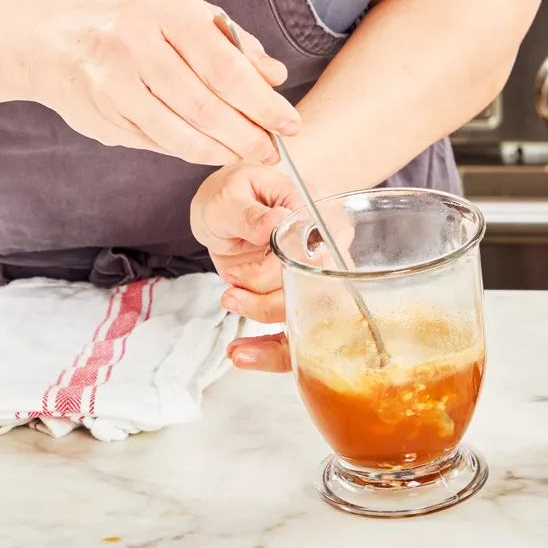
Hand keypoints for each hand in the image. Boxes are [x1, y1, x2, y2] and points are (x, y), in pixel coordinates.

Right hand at [40, 0, 299, 165]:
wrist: (52, 33)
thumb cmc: (129, 18)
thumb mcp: (179, 9)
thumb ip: (229, 41)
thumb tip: (275, 76)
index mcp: (163, 8)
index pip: (225, 66)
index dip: (261, 102)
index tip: (288, 124)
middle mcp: (134, 43)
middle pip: (204, 105)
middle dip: (246, 135)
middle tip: (270, 149)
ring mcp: (112, 82)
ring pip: (179, 132)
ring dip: (219, 150)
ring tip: (244, 154)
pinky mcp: (101, 114)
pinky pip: (155, 141)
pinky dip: (187, 150)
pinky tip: (208, 149)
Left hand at [191, 162, 298, 372]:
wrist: (223, 209)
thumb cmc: (231, 194)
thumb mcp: (230, 197)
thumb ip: (250, 214)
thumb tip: (275, 222)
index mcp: (314, 213)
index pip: (315, 251)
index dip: (279, 271)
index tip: (241, 274)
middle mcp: (324, 246)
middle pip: (316, 289)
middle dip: (269, 301)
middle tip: (230, 295)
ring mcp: (314, 275)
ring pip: (309, 316)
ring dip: (264, 317)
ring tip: (230, 302)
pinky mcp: (298, 297)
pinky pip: (297, 332)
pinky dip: (270, 350)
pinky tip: (242, 353)